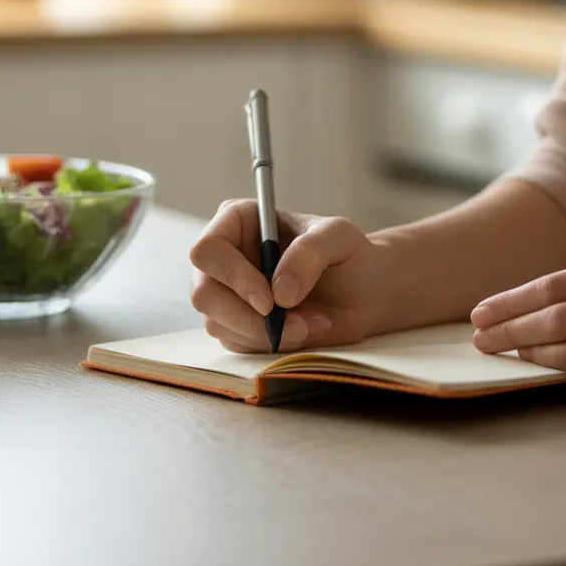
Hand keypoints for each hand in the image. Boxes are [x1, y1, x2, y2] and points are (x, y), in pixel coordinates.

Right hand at [189, 200, 383, 352]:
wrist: (363, 293)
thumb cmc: (347, 254)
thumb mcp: (338, 238)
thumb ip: (309, 253)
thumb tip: (280, 292)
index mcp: (237, 221)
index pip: (208, 250)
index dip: (233, 277)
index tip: (269, 301)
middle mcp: (223, 257)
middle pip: (203, 293)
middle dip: (247, 317)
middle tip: (294, 326)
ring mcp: (225, 293)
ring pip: (218, 323)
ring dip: (267, 333)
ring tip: (310, 323)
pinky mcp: (235, 325)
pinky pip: (236, 343)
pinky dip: (272, 344)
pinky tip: (304, 331)